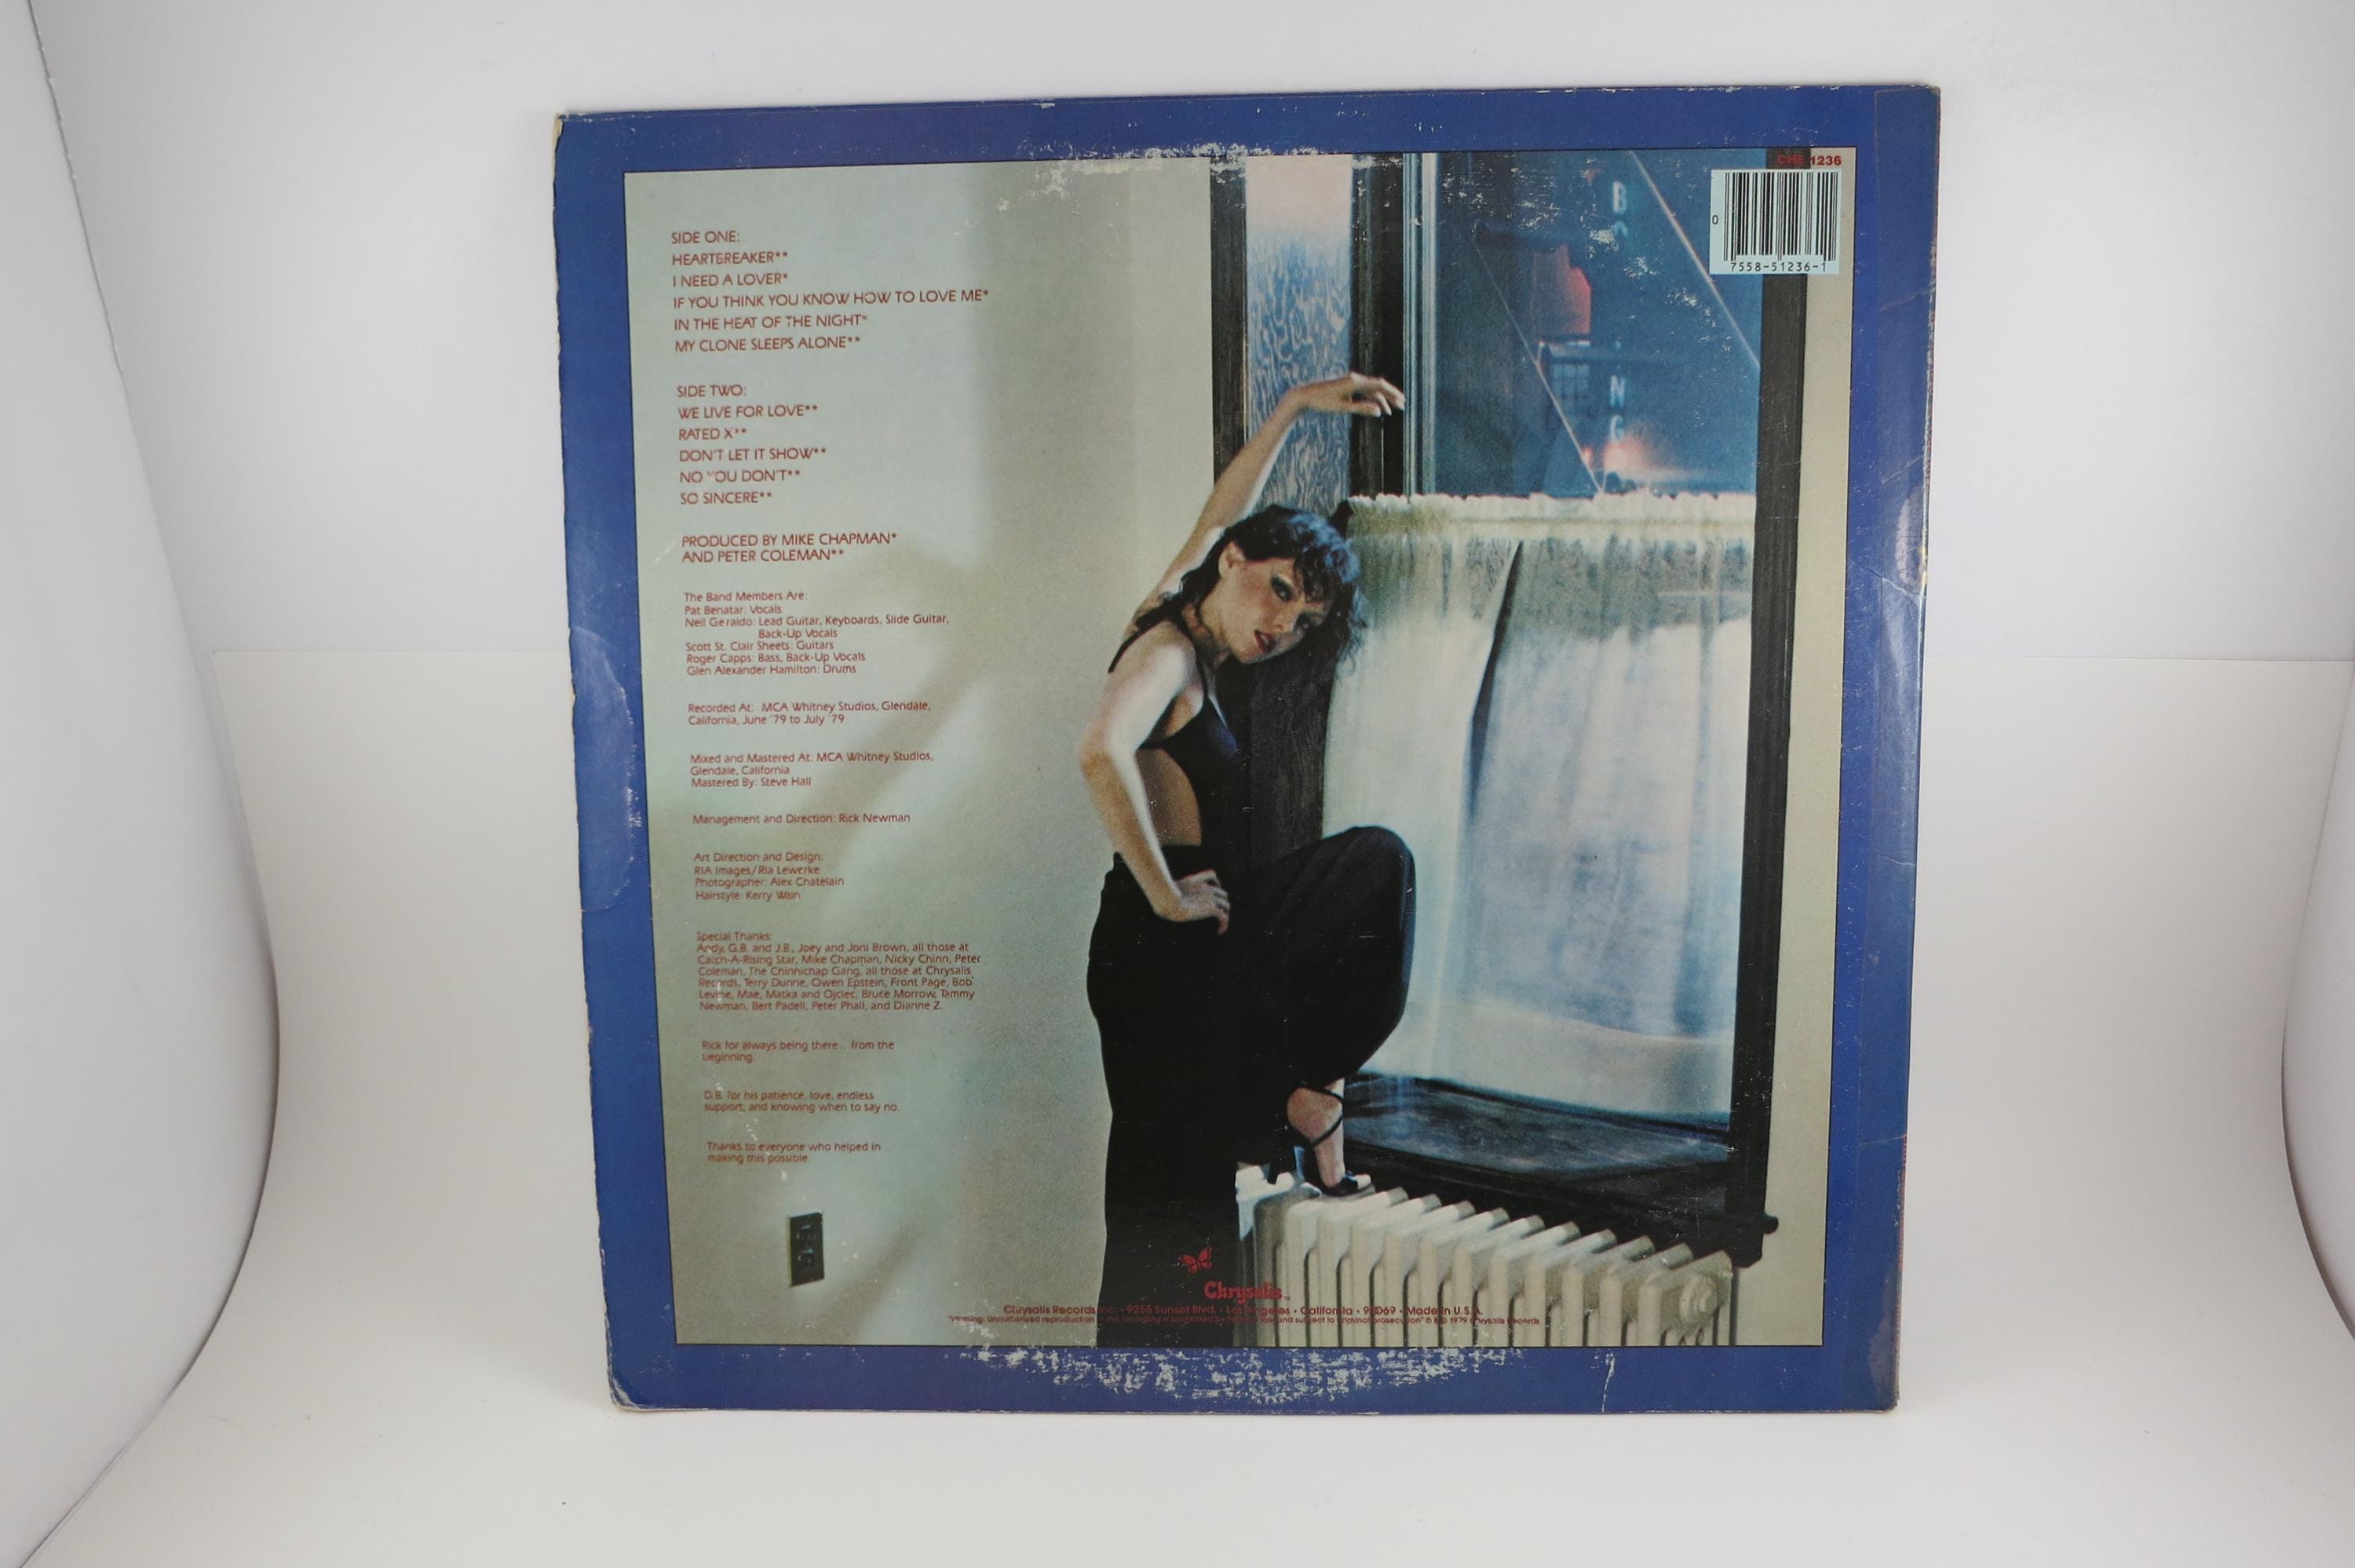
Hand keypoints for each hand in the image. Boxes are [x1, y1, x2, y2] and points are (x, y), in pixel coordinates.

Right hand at [1155, 869, 1230, 934]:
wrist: (1168, 900)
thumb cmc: (1162, 897)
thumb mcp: (1161, 891)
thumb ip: (1162, 891)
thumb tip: (1155, 900)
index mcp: (1195, 881)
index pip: (1212, 875)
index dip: (1215, 883)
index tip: (1213, 892)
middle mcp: (1205, 888)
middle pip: (1222, 893)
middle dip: (1220, 902)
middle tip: (1215, 914)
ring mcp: (1210, 898)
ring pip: (1225, 905)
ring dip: (1224, 914)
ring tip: (1220, 925)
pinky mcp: (1211, 908)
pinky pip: (1223, 917)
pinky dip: (1224, 924)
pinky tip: (1219, 931)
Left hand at [1286, 372, 1403, 418]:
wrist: (1305, 395)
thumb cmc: (1322, 402)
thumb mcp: (1342, 407)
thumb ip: (1361, 408)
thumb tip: (1378, 411)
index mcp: (1354, 382)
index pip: (1378, 385)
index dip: (1392, 392)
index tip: (1402, 400)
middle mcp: (1354, 379)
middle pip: (1377, 386)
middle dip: (1390, 396)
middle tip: (1402, 405)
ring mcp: (1351, 382)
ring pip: (1371, 390)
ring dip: (1381, 399)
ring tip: (1390, 411)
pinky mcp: (1347, 386)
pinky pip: (1363, 392)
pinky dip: (1371, 399)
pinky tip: (1376, 408)